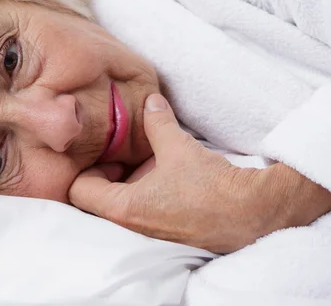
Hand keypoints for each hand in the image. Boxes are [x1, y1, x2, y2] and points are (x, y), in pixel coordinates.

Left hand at [69, 93, 330, 252]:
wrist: (254, 214)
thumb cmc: (212, 186)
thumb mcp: (178, 146)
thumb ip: (157, 122)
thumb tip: (151, 102)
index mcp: (123, 208)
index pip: (77, 189)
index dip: (82, 165)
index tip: (97, 148)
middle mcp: (130, 224)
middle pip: (95, 196)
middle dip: (103, 170)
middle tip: (117, 148)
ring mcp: (147, 229)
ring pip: (118, 201)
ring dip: (124, 179)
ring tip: (139, 155)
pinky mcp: (164, 228)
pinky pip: (140, 206)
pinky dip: (141, 188)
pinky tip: (159, 169)